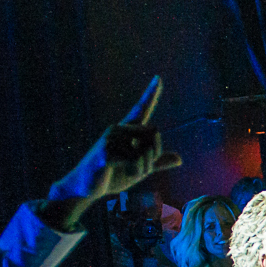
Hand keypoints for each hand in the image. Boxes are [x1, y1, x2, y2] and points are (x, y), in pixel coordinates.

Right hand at [42, 79, 180, 229]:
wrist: (86, 188)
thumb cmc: (112, 176)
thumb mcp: (139, 170)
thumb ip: (157, 163)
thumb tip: (180, 159)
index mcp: (126, 131)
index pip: (141, 109)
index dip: (151, 94)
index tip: (159, 77)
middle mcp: (118, 129)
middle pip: (155, 133)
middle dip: (154, 155)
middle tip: (141, 168)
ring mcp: (110, 139)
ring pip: (146, 150)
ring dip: (143, 167)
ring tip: (128, 171)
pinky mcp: (105, 152)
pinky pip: (134, 160)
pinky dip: (135, 171)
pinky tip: (122, 172)